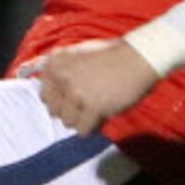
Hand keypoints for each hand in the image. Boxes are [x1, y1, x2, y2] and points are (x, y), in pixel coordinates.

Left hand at [28, 39, 159, 134]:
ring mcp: (76, 92)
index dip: (61, 100)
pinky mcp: (92, 106)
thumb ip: (62, 72)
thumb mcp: (79, 55)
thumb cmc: (113, 56)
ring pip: (68, 122)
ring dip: (83, 119)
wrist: (140, 56)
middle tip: (88, 104)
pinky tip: (103, 115)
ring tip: (98, 107)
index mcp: (55, 63)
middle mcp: (61, 77)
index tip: (74, 98)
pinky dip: (93, 127)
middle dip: (71, 111)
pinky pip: (83, 130)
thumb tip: (48, 95)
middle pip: (54, 111)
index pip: (44, 96)